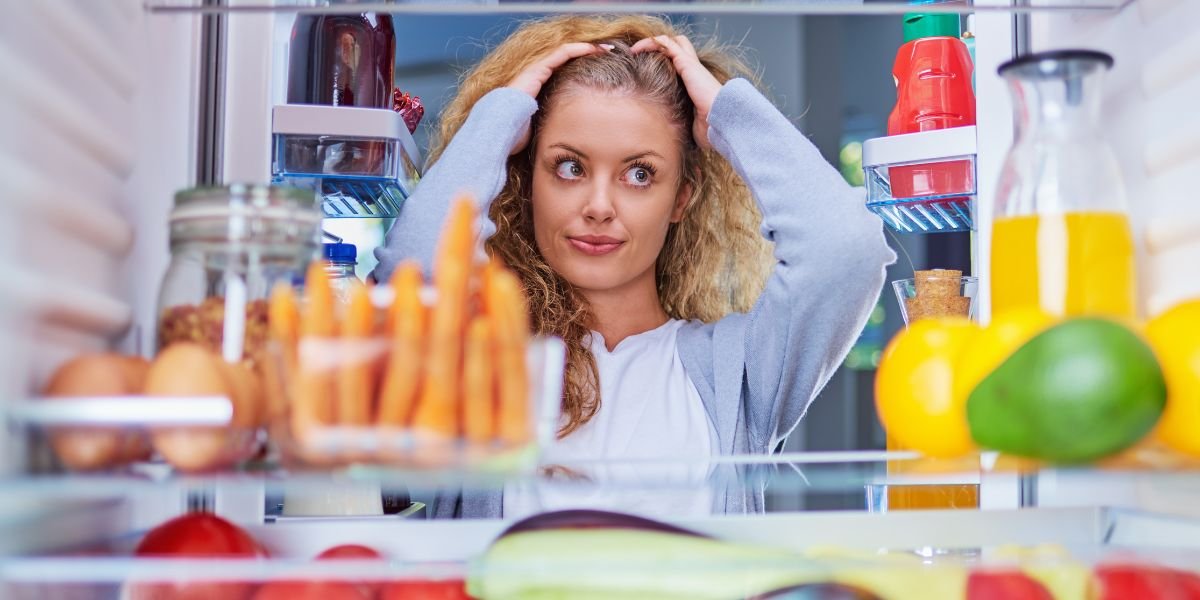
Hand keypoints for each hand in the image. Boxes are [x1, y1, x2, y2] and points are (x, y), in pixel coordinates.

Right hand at [506, 42, 609, 154]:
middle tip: (609, 54)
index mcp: (539, 90)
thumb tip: (572, 139)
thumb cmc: (518, 135)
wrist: (500, 130)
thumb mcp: (543, 128)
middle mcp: (537, 77)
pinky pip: (562, 53)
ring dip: (587, 49)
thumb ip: (555, 124)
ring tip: (607, 48)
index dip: (584, 68)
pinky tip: (594, 49)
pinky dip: (579, 49)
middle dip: (588, 55)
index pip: (565, 73)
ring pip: (566, 53)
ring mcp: (536, 71)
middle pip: (567, 61)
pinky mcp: (538, 69)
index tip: (605, 70)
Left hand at [631, 35, 721, 149]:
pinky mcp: (686, 63)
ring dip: (651, 42)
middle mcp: (694, 71)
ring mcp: (691, 65)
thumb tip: (667, 139)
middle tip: (640, 55)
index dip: (664, 62)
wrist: (722, 122)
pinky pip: (666, 44)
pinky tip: (636, 49)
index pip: (680, 65)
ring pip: (671, 41)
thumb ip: (679, 122)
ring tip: (634, 50)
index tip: (643, 70)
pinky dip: (650, 43)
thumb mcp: (689, 125)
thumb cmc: (710, 129)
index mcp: (696, 84)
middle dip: (660, 47)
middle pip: (678, 47)